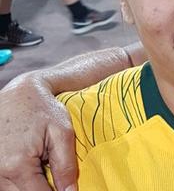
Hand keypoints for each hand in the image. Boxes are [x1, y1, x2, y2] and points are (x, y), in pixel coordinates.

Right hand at [0, 75, 77, 190]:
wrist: (20, 93)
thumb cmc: (42, 109)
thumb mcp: (62, 133)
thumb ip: (66, 165)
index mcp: (18, 165)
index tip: (67, 190)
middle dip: (42, 189)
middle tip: (55, 177)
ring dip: (29, 185)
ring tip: (43, 165)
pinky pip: (5, 183)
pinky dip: (19, 180)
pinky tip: (32, 166)